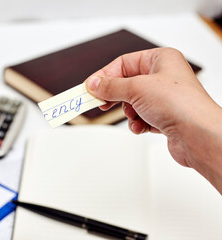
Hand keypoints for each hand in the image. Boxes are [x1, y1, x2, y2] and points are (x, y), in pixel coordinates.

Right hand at [85, 47, 221, 192]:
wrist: (198, 135)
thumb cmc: (180, 105)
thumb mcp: (136, 89)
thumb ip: (111, 86)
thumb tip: (94, 84)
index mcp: (160, 59)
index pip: (123, 63)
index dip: (105, 75)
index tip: (90, 87)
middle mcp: (163, 76)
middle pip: (126, 83)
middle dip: (115, 96)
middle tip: (100, 103)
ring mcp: (163, 97)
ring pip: (132, 102)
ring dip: (129, 112)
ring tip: (135, 116)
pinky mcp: (164, 115)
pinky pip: (140, 116)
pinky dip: (138, 123)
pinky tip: (143, 126)